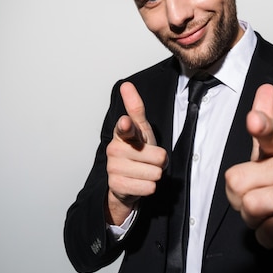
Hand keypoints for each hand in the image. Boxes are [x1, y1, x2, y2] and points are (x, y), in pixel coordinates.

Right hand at [105, 82, 167, 224]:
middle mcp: (115, 149)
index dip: (127, 126)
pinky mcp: (117, 185)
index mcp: (122, 133)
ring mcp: (114, 168)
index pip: (125, 128)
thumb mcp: (140, 129)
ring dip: (155, 174)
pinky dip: (149, 187)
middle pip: (158, 156)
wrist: (127, 179)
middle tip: (149, 160)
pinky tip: (139, 182)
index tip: (126, 122)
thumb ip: (135, 108)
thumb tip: (126, 84)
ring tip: (144, 171)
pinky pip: (149, 187)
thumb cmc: (137, 150)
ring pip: (155, 173)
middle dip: (159, 161)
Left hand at [225, 84, 272, 272]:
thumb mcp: (268, 160)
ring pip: (250, 205)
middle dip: (238, 200)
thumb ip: (265, 127)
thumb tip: (266, 86)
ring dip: (251, 219)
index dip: (262, 126)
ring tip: (270, 216)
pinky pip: (265, 229)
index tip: (254, 119)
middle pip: (237, 180)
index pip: (272, 134)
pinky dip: (265, 236)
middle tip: (259, 203)